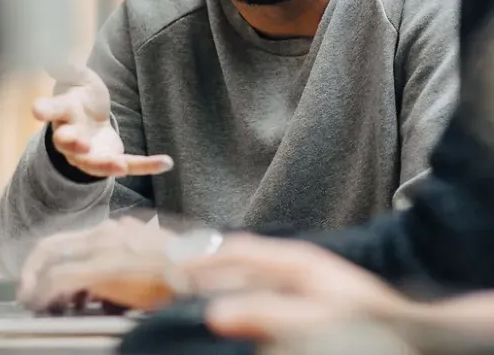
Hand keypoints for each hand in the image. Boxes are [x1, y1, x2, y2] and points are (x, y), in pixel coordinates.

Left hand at [18, 217, 176, 310]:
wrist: (198, 271)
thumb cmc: (181, 268)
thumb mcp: (149, 255)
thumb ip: (126, 256)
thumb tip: (109, 278)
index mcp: (116, 230)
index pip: (69, 240)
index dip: (47, 260)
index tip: (38, 279)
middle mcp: (106, 233)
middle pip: (53, 245)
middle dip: (32, 270)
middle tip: (25, 292)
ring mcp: (103, 248)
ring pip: (52, 259)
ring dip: (36, 282)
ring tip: (33, 302)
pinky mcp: (103, 268)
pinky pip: (60, 279)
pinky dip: (45, 293)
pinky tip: (43, 305)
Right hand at [34, 66, 172, 177]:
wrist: (90, 120)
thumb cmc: (81, 95)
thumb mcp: (78, 77)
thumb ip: (69, 69)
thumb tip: (52, 58)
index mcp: (63, 111)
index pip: (50, 110)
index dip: (44, 109)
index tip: (36, 109)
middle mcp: (71, 136)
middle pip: (66, 143)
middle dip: (72, 143)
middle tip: (80, 143)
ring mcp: (88, 153)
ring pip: (93, 163)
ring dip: (106, 165)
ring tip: (121, 165)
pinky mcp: (110, 159)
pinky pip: (129, 164)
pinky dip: (147, 165)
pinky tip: (167, 162)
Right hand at [180, 235, 410, 339]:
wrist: (411, 331)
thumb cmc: (364, 323)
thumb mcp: (314, 320)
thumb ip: (267, 314)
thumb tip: (214, 313)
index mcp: (295, 261)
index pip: (238, 251)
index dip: (204, 259)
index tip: (172, 268)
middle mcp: (296, 265)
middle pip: (241, 258)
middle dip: (207, 266)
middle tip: (172, 278)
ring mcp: (302, 280)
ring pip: (251, 273)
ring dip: (222, 279)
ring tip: (192, 290)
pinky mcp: (308, 298)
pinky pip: (265, 289)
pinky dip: (242, 294)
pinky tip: (233, 307)